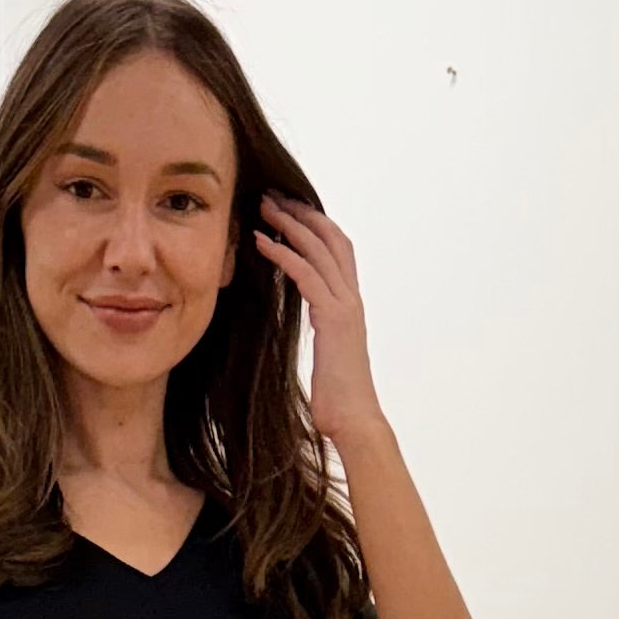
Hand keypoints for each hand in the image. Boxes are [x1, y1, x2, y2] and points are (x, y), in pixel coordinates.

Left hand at [252, 192, 383, 450]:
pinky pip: (306, 274)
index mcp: (351, 306)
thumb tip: (311, 326)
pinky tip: (263, 242)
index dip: (314, 225)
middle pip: (330, 238)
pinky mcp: (333, 318)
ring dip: (289, 223)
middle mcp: (351, 299)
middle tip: (273, 197)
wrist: (355, 421)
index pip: (337, 250)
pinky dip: (283, 254)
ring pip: (318, 249)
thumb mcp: (329, 356)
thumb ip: (323, 332)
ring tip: (263, 208)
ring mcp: (346, 306)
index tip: (288, 211)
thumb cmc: (339, 400)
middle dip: (301, 213)